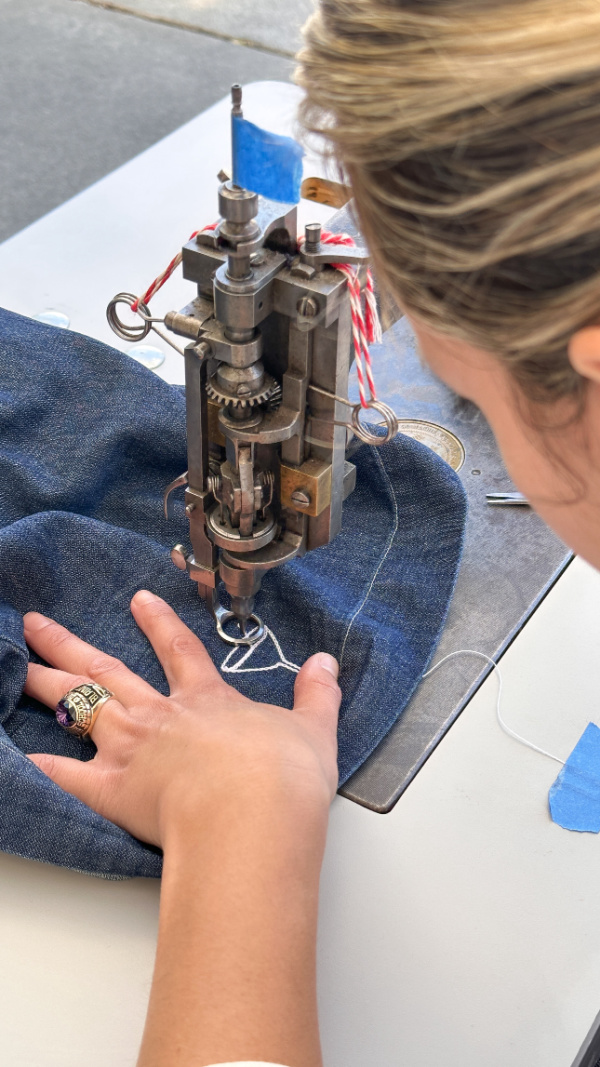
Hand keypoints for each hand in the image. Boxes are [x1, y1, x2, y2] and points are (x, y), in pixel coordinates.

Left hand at [22, 590, 340, 848]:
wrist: (253, 814)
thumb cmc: (282, 778)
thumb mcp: (313, 729)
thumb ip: (317, 695)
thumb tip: (327, 665)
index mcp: (205, 699)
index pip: (177, 650)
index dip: (157, 623)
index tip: (138, 601)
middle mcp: (161, 716)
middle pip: (106, 671)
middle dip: (68, 645)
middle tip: (36, 624)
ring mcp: (132, 750)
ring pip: (80, 706)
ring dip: (46, 685)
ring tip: (21, 667)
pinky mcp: (115, 791)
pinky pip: (69, 776)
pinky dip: (46, 766)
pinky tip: (22, 756)